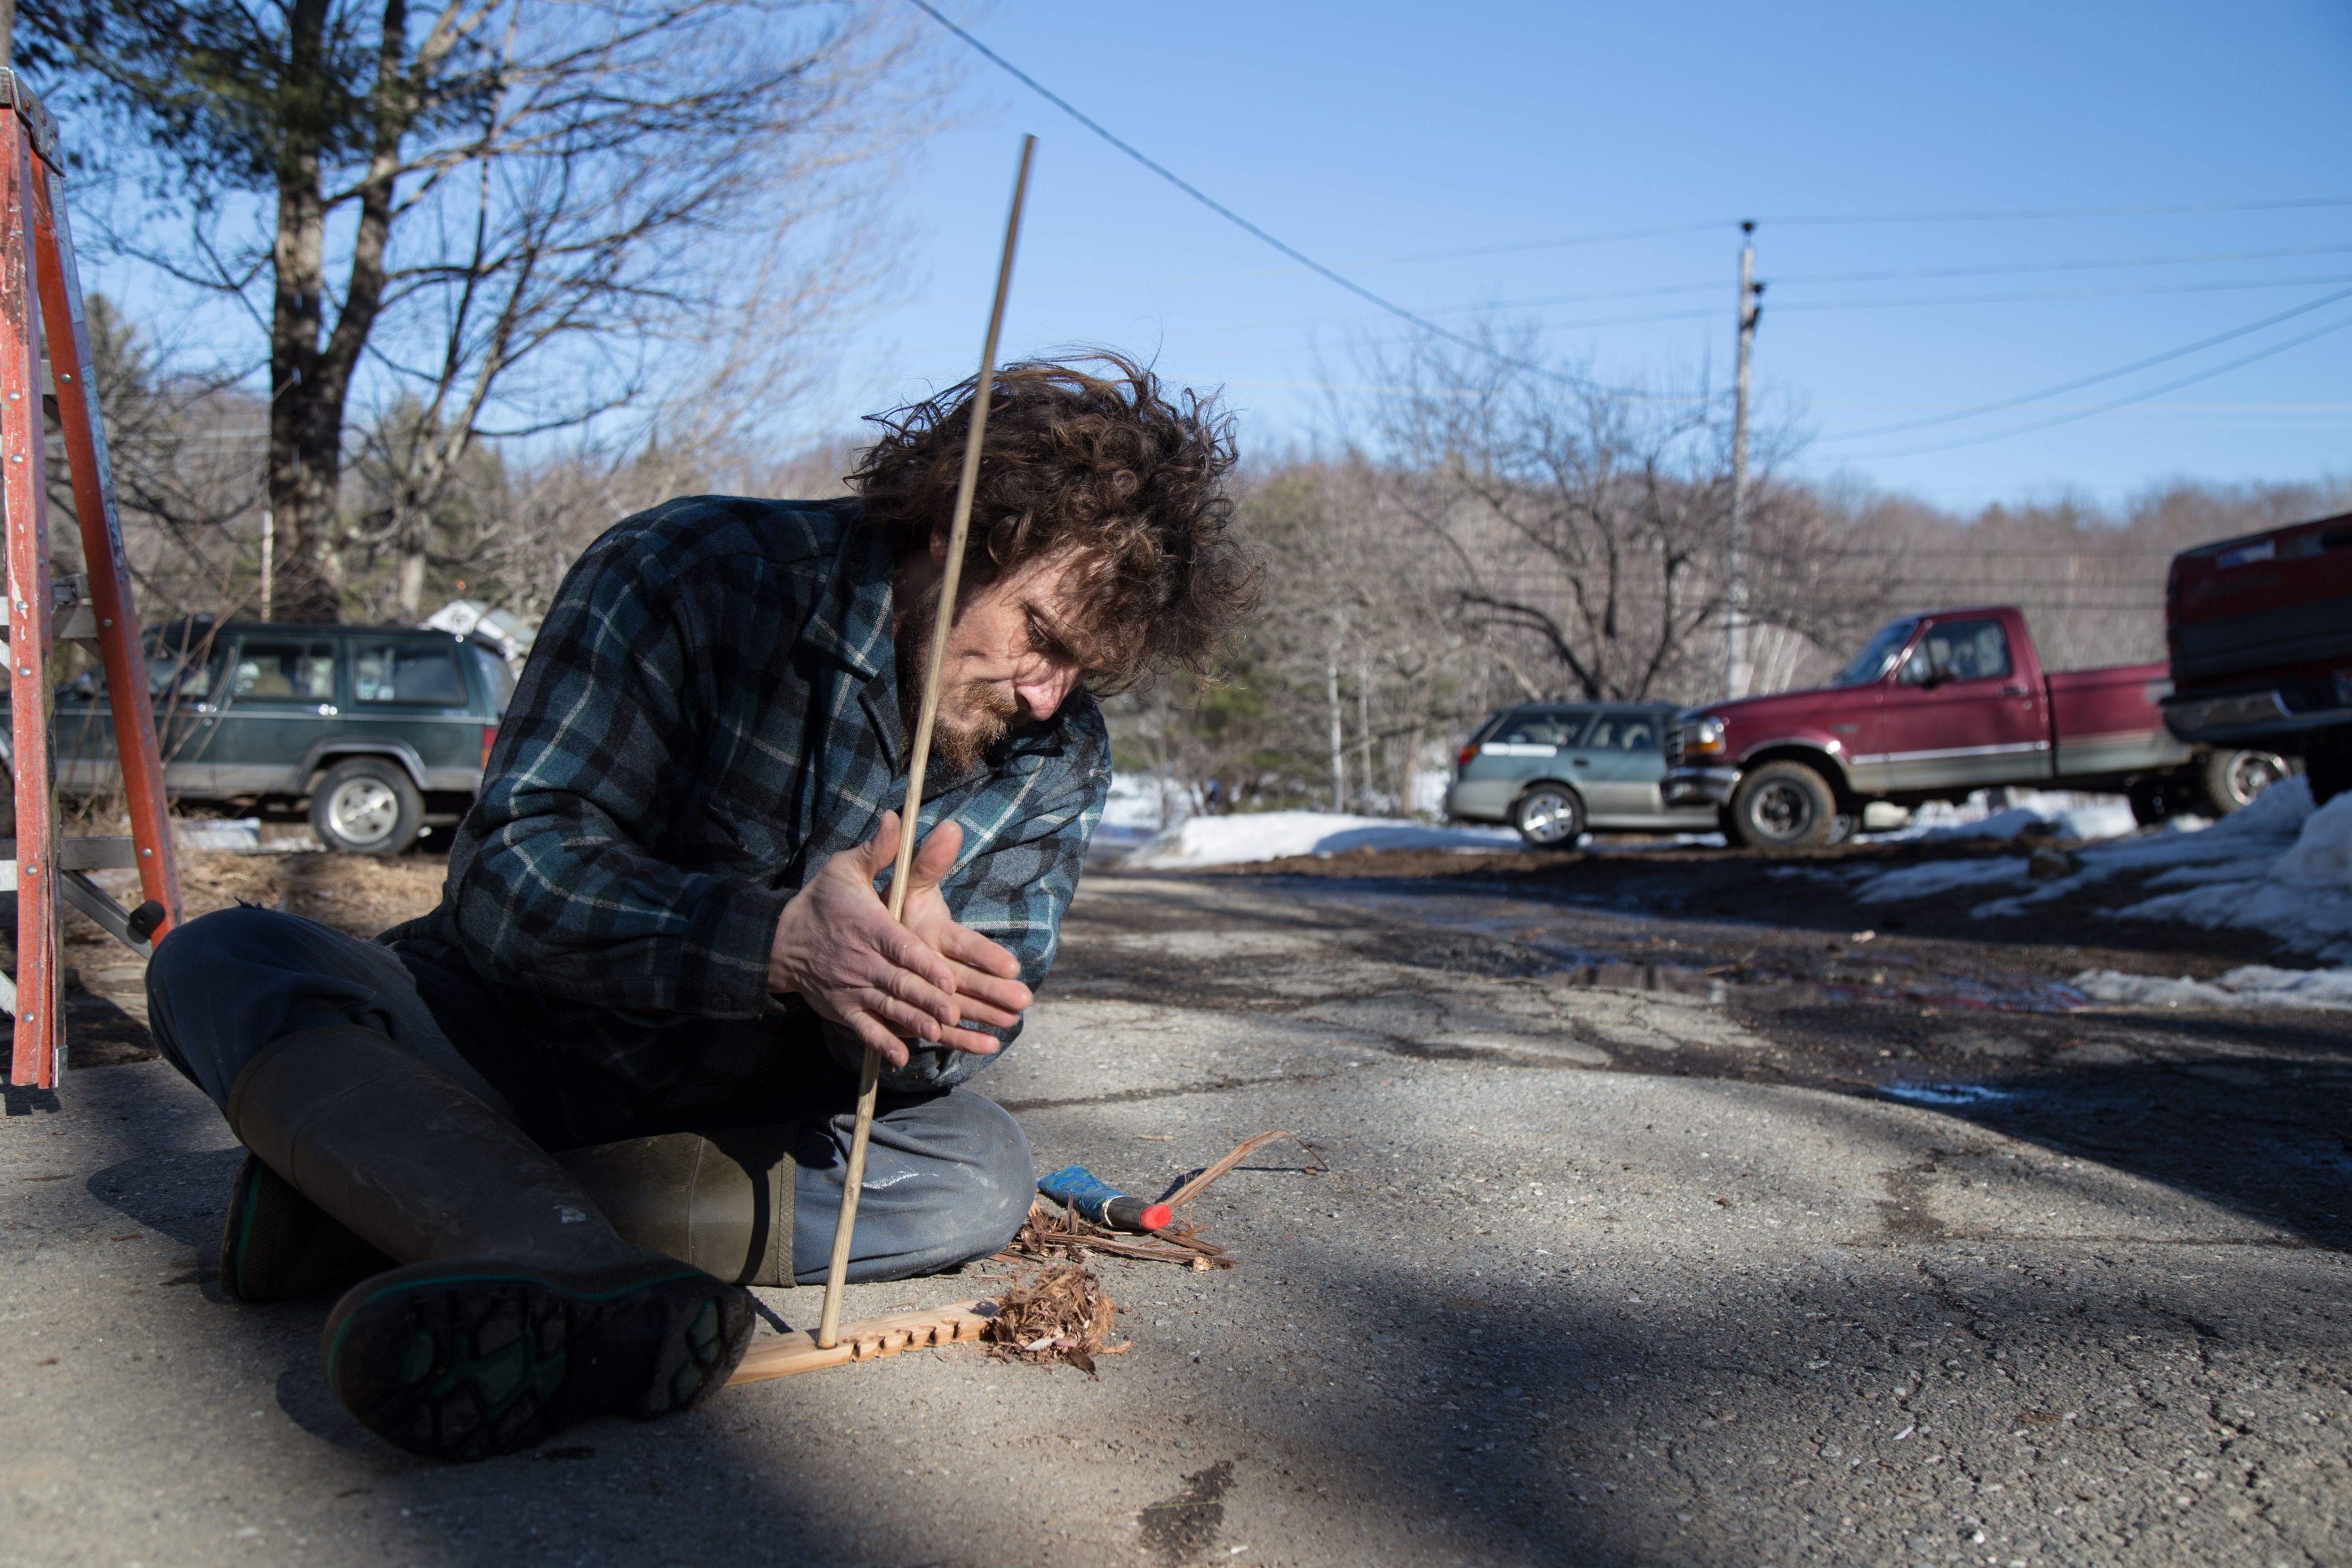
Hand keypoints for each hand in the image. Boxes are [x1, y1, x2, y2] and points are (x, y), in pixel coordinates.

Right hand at [767, 812, 1029, 1066]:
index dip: (924, 965)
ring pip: (888, 1008)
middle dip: (929, 999)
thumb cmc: (821, 901)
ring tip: (943, 1034)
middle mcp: (862, 962)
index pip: (901, 948)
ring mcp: (852, 989)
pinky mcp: (843, 1009)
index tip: (948, 978)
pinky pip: (865, 1030)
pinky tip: (904, 1061)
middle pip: (900, 983)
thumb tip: (895, 817)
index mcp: (870, 928)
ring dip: (915, 1023)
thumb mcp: (845, 869)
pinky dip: (882, 1045)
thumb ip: (877, 850)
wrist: (778, 939)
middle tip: (957, 1012)